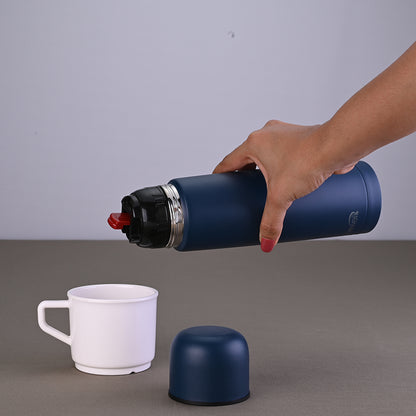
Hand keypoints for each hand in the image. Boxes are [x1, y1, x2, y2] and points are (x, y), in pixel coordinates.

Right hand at [213, 120, 354, 251]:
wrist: (339, 144)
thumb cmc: (309, 158)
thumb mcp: (282, 195)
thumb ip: (272, 220)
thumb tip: (266, 241)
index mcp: (254, 142)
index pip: (229, 161)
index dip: (220, 175)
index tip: (217, 183)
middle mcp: (268, 134)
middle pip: (248, 158)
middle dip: (245, 174)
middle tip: (244, 190)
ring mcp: (285, 134)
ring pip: (267, 154)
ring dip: (265, 169)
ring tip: (267, 187)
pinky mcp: (301, 138)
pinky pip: (284, 153)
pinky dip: (282, 165)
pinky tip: (288, 177)